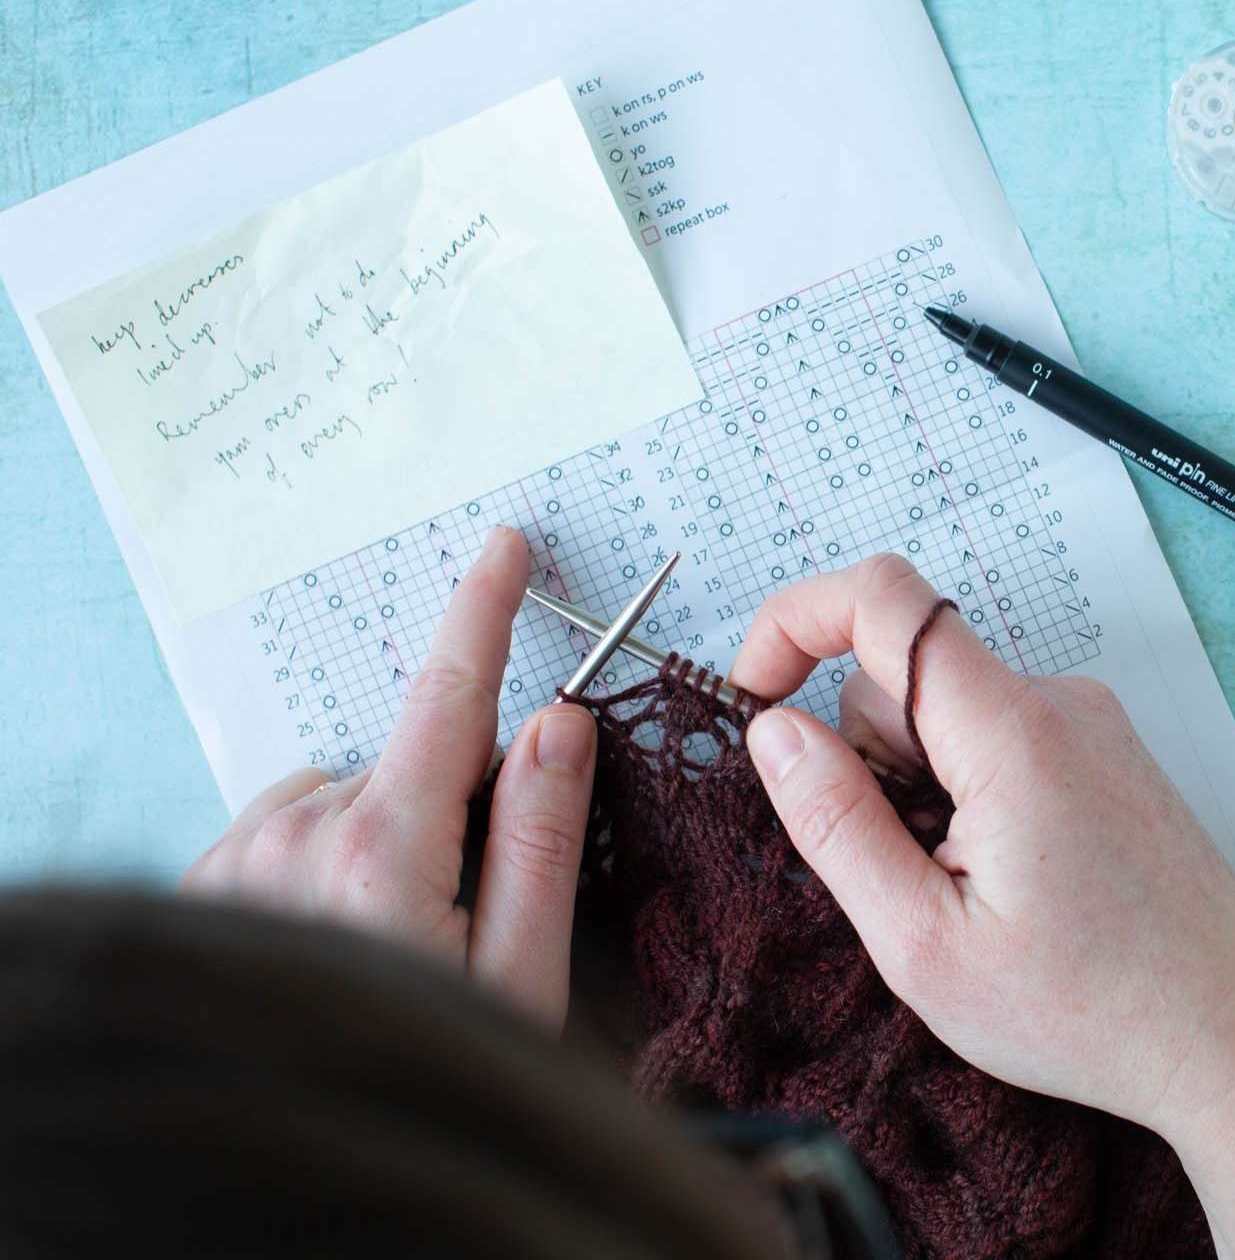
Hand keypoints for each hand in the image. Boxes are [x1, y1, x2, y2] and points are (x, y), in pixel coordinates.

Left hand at [183, 528, 596, 1028]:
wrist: (283, 1152)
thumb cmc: (427, 1069)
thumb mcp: (521, 973)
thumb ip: (541, 839)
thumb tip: (559, 723)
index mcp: (386, 848)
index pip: (451, 700)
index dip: (483, 615)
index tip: (503, 546)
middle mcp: (297, 830)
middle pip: (415, 763)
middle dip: (460, 802)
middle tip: (478, 908)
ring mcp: (240, 851)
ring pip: (353, 795)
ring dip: (390, 833)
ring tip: (402, 934)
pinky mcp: (211, 873)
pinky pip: (296, 824)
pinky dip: (332, 852)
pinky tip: (344, 925)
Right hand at [732, 555, 1234, 1258]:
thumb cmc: (1090, 1013)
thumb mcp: (924, 944)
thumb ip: (836, 824)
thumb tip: (771, 731)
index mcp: (1010, 731)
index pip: (881, 597)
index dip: (793, 621)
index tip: (752, 696)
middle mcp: (1059, 703)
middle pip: (906, 674)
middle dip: (865, 759)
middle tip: (903, 878)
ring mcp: (1093, 727)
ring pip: (950, 715)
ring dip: (921, 789)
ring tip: (969, 898)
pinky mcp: (1110, 758)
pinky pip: (1001, 741)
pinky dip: (970, 798)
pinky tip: (1010, 889)